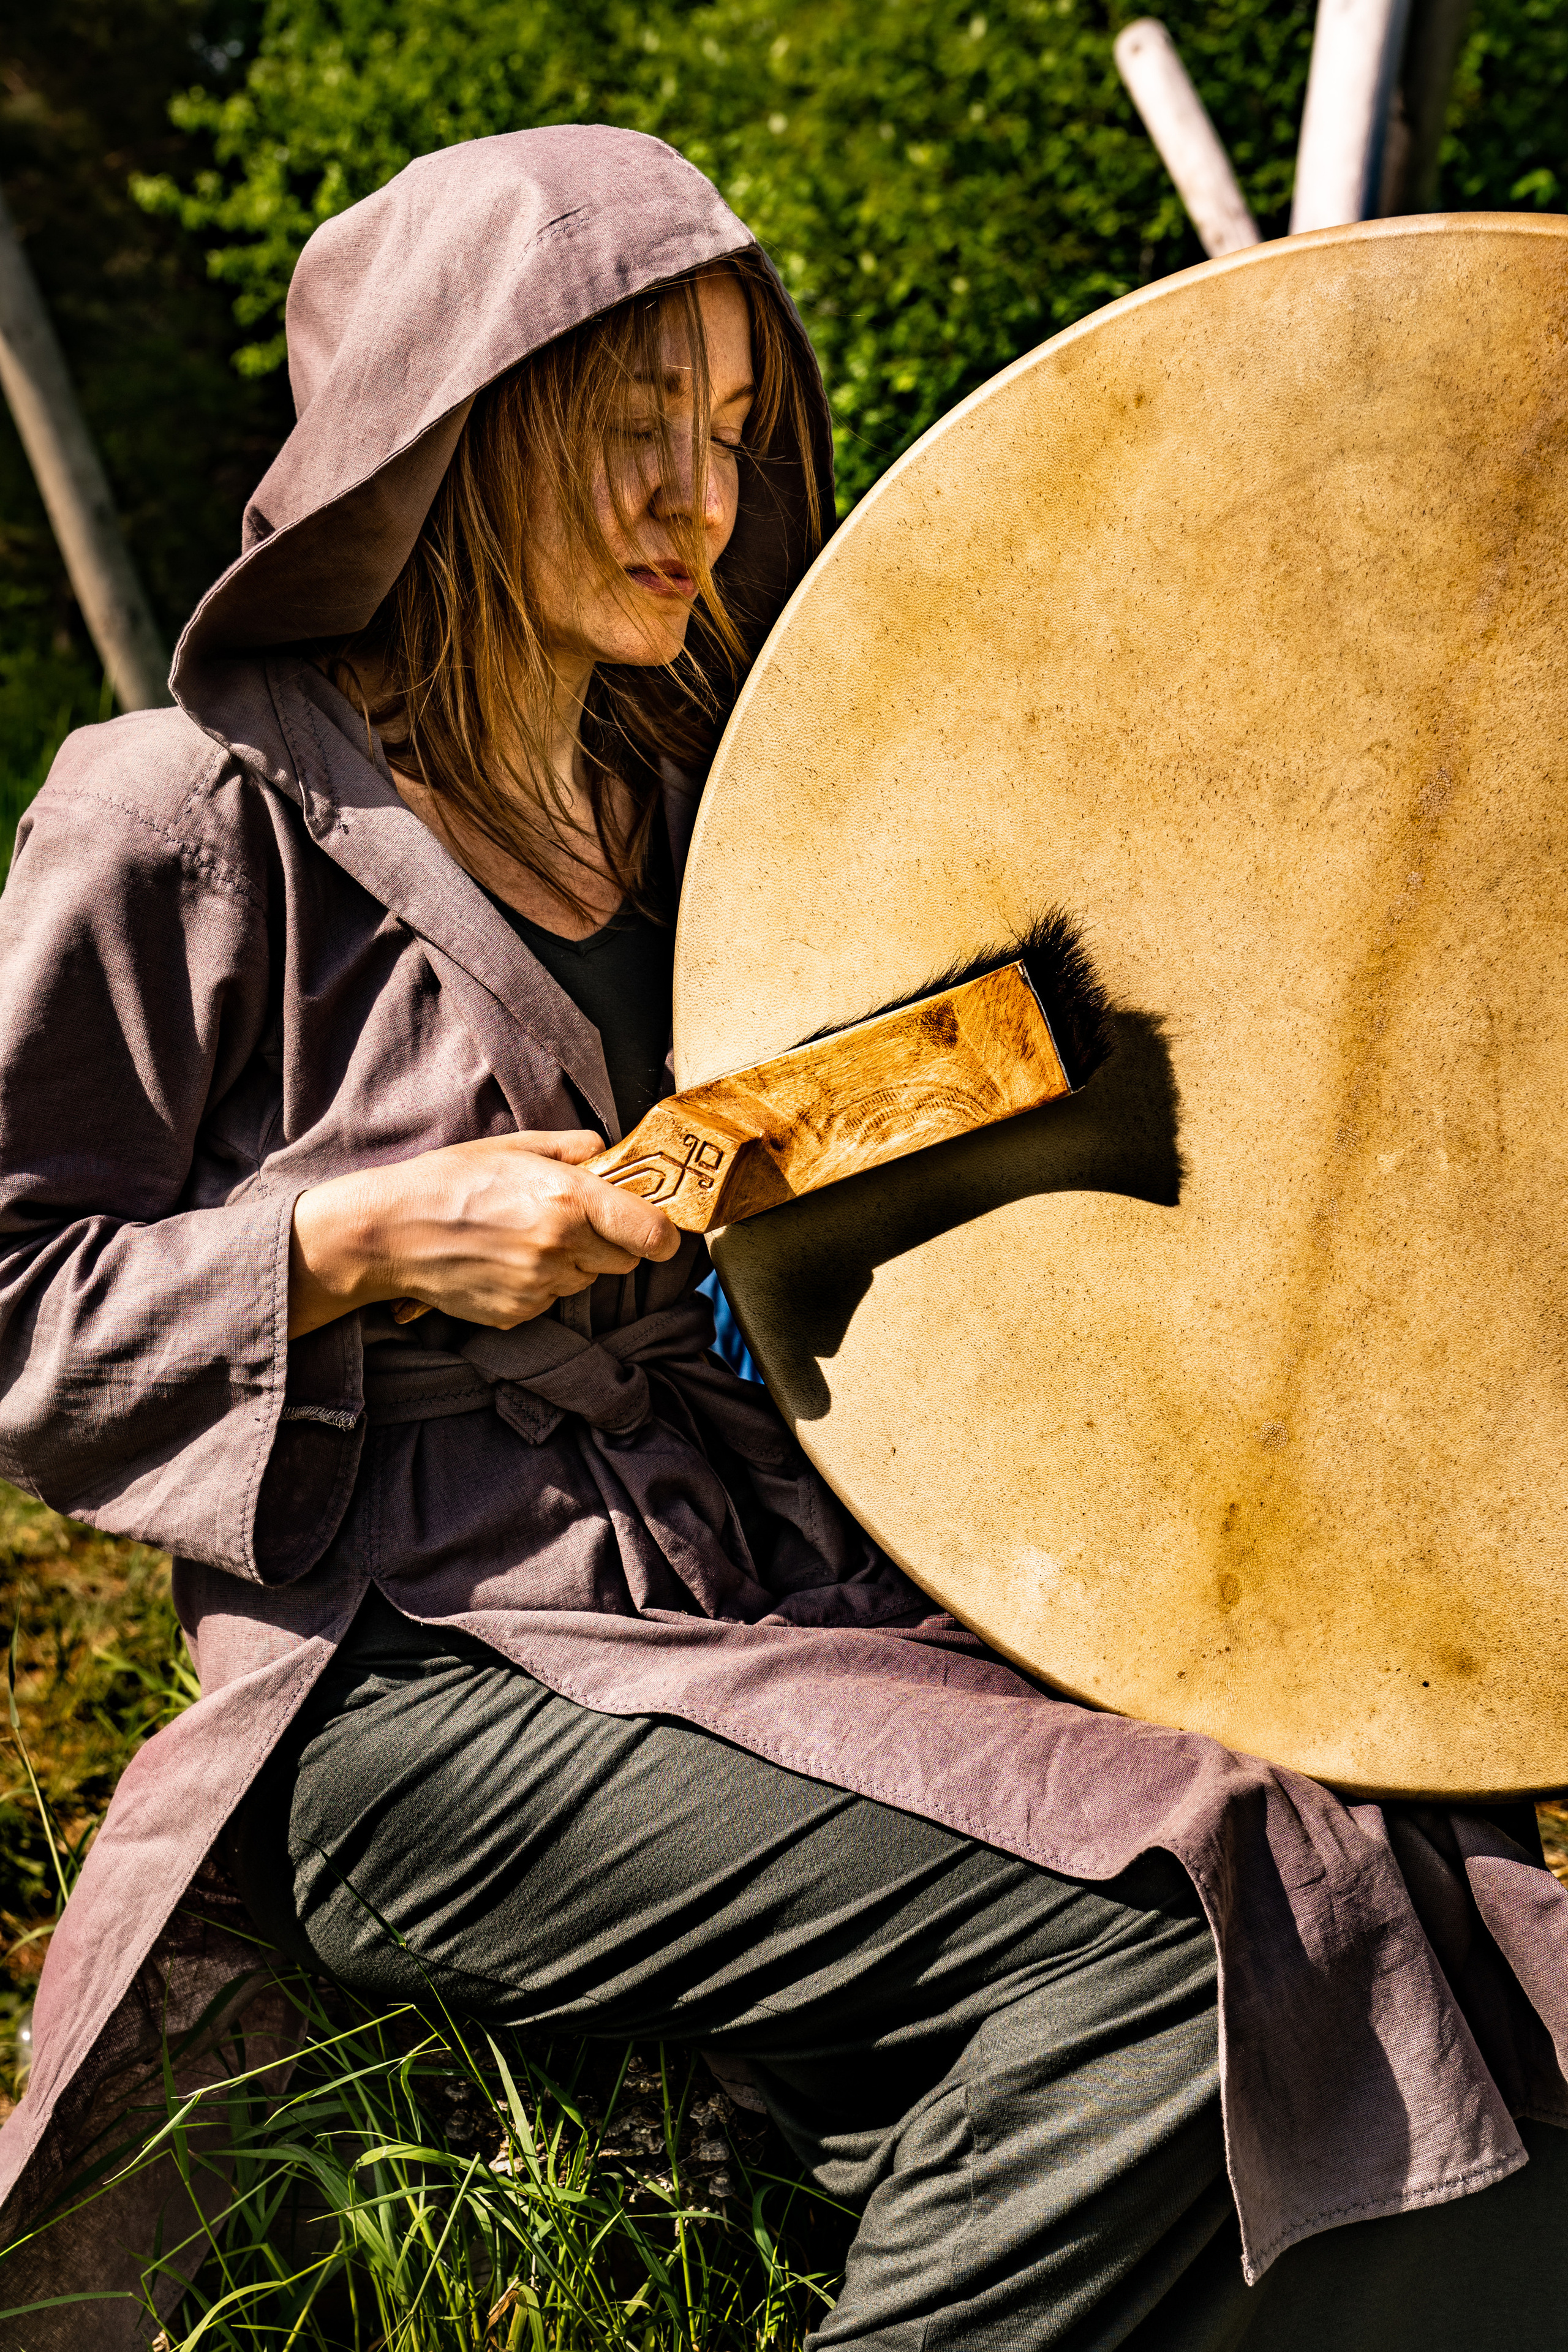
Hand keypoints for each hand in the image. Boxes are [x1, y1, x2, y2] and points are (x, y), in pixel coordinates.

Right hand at [287, 1130, 678, 1339]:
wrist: (389, 1232)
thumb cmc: (448, 1181)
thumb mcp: (512, 1146)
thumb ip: (571, 1147)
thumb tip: (606, 1151)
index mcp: (569, 1199)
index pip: (653, 1234)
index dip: (662, 1234)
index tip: (656, 1229)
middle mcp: (561, 1247)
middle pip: (625, 1261)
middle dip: (611, 1243)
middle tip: (575, 1221)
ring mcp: (540, 1286)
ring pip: (587, 1282)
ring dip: (574, 1263)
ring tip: (526, 1237)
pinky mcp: (519, 1314)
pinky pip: (551, 1300)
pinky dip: (540, 1285)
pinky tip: (505, 1261)